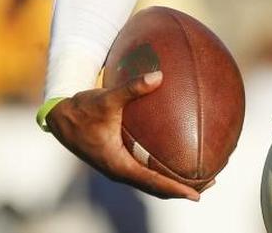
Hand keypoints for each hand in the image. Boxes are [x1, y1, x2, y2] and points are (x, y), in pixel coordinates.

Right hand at [45, 71, 200, 200]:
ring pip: (152, 181)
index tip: (197, 194)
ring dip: (175, 180)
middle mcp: (120, 170)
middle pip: (157, 187)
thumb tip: (159, 76)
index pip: (153, 182)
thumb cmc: (82, 109)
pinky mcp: (120, 160)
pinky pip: (147, 170)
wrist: (60, 117)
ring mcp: (120, 167)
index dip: (176, 189)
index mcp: (118, 164)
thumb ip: (132, 88)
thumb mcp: (106, 98)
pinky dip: (164, 168)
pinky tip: (180, 153)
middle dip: (183, 187)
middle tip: (210, 181)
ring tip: (202, 173)